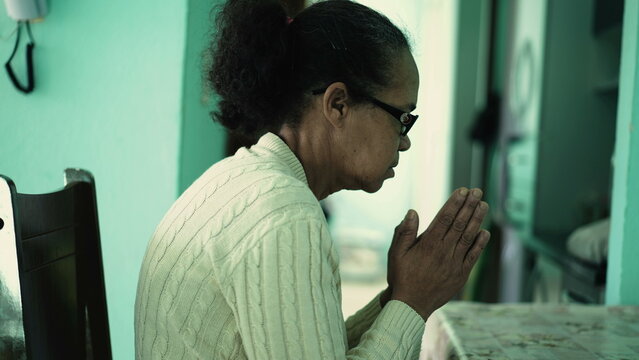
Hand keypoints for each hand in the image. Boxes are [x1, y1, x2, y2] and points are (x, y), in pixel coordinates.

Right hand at [386, 188, 489, 319]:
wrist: (411, 305)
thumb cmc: (401, 277)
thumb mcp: (396, 253)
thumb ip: (404, 232)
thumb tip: (412, 211)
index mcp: (428, 244)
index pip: (445, 218)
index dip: (455, 203)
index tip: (462, 191)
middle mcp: (444, 251)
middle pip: (460, 224)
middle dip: (469, 206)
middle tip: (477, 191)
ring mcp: (454, 263)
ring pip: (469, 237)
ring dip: (477, 220)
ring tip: (484, 205)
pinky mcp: (461, 274)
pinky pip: (473, 256)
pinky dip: (480, 243)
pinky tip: (485, 232)